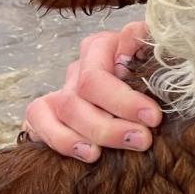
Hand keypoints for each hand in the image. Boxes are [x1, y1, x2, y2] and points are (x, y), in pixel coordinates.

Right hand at [22, 20, 158, 161]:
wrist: (145, 90)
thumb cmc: (155, 73)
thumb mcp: (156, 55)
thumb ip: (146, 42)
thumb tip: (131, 39)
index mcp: (102, 47)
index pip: (98, 76)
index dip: (124, 100)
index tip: (152, 118)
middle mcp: (79, 68)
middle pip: (79, 97)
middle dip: (110, 125)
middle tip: (141, 140)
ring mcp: (60, 90)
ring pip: (63, 111)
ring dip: (88, 135)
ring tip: (109, 153)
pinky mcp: (45, 112)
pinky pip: (37, 122)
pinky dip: (60, 140)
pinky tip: (86, 154)